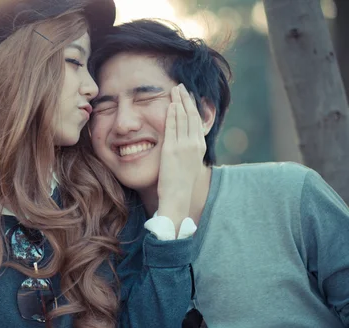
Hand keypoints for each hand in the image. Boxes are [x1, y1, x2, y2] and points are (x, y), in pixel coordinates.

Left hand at [156, 83, 205, 230]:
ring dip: (179, 102)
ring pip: (182, 118)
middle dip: (186, 99)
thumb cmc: (181, 184)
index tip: (189, 97)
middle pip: (192, 115)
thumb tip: (186, 145)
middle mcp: (194, 144)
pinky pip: (171, 127)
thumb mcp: (190, 164)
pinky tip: (170, 104)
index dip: (193, 107)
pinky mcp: (171, 149)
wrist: (178, 196)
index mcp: (200, 147)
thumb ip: (188, 151)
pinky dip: (171, 114)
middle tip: (182, 87)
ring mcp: (184, 146)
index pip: (197, 121)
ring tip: (175, 90)